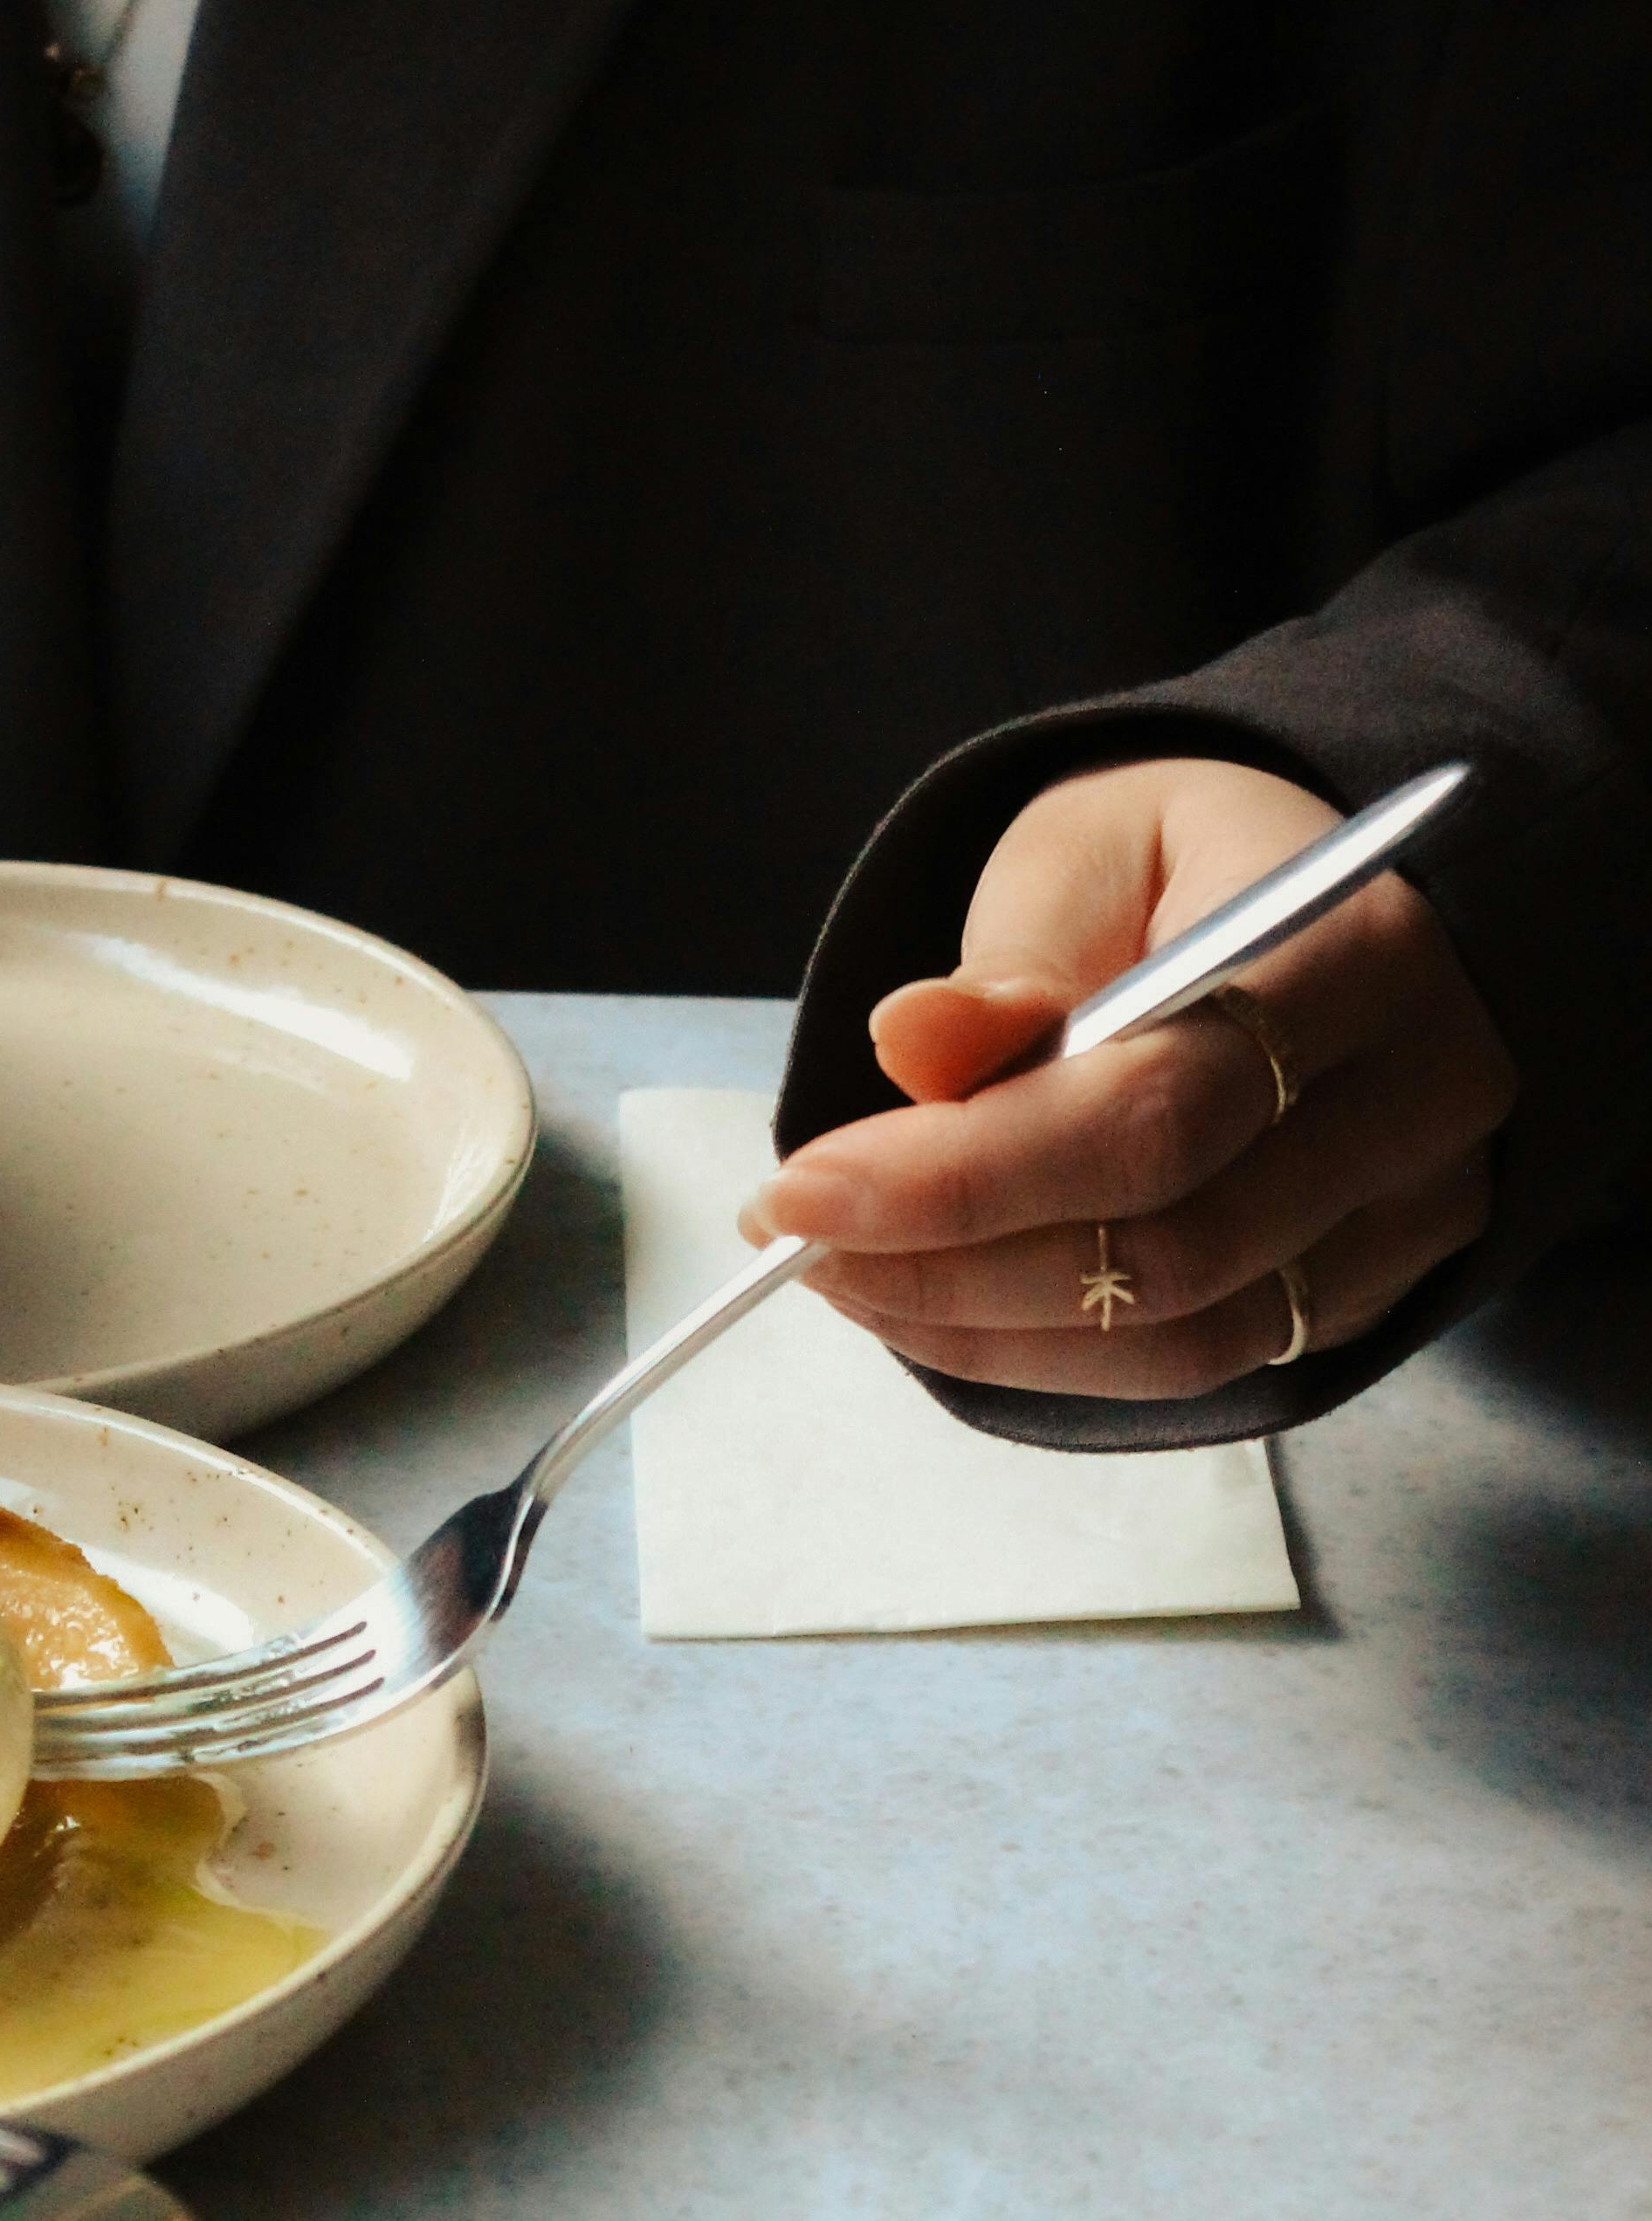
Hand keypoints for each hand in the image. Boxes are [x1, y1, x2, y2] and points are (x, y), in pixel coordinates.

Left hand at [747, 757, 1514, 1396]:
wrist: (1311, 907)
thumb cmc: (1186, 868)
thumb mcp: (1086, 853)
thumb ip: (1011, 962)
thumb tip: (910, 1041)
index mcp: (1361, 948)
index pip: (1153, 1110)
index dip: (962, 1179)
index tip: (799, 1192)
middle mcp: (1420, 1094)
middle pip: (1173, 1248)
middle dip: (950, 1266)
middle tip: (801, 1242)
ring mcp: (1411, 1210)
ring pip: (1185, 1335)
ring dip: (983, 1329)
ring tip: (853, 1277)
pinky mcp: (1371, 1285)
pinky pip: (1197, 1367)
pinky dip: (1044, 1354)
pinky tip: (940, 1306)